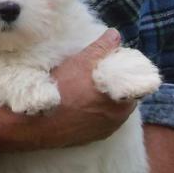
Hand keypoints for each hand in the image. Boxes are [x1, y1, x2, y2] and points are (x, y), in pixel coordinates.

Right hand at [14, 29, 138, 149]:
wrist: (38, 124)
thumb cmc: (60, 90)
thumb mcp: (80, 63)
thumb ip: (100, 48)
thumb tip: (114, 34)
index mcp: (121, 101)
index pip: (135, 86)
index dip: (126, 74)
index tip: (115, 67)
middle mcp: (118, 119)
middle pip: (125, 99)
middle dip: (117, 87)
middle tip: (102, 75)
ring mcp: (105, 131)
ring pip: (114, 111)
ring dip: (107, 101)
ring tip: (92, 89)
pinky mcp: (92, 138)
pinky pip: (102, 123)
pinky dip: (97, 113)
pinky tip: (84, 105)